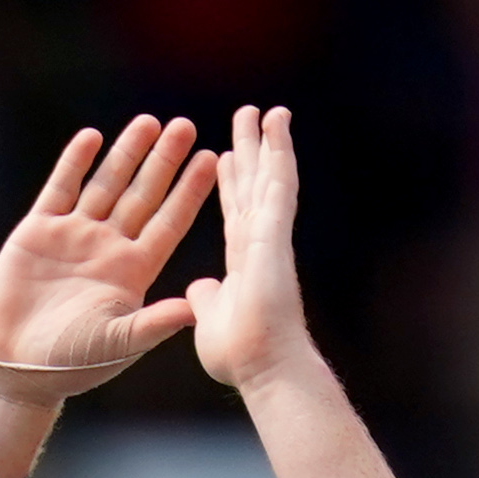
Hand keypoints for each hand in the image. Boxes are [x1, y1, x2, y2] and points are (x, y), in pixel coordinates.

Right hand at [0, 118, 216, 420]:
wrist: (16, 369)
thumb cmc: (70, 364)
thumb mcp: (117, 345)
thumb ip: (153, 324)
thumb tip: (194, 310)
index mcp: (133, 271)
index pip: (169, 223)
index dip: (190, 192)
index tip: (212, 161)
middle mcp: (108, 248)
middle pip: (143, 195)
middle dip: (163, 161)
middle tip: (185, 127)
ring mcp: (74, 237)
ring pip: (106, 185)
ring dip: (126, 154)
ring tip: (148, 123)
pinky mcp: (38, 232)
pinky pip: (60, 189)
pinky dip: (74, 163)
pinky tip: (92, 137)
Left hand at [183, 104, 311, 398]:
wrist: (262, 367)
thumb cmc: (240, 355)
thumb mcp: (211, 318)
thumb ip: (208, 299)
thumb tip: (200, 289)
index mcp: (242, 259)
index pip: (234, 212)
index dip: (229, 186)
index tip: (222, 160)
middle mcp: (258, 242)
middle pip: (253, 187)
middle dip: (249, 153)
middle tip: (246, 118)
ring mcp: (269, 235)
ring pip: (269, 177)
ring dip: (268, 142)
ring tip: (266, 110)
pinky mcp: (275, 232)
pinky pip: (277, 183)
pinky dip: (278, 152)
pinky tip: (277, 124)